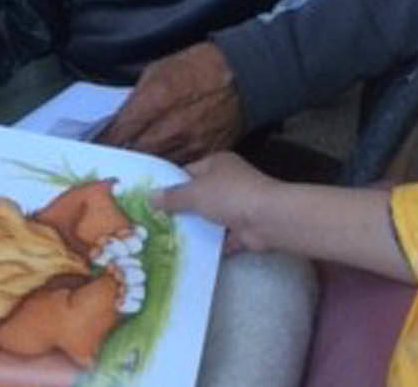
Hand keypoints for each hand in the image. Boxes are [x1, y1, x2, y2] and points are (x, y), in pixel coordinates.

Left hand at [98, 42, 243, 162]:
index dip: (103, 144)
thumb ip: (136, 98)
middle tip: (109, 161)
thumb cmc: (197, 66)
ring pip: (156, 165)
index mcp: (153, 102)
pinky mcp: (206, 154)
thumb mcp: (158, 71)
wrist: (243, 74)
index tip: (94, 149)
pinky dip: (168, 168)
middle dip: (120, 157)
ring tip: (131, 168)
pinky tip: (161, 167)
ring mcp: (189, 145)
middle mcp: (169, 128)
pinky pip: (180, 167)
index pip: (118, 133)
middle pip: (134, 154)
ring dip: (142, 166)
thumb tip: (119, 119)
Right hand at [151, 152, 278, 252]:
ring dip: (196, 228)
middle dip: (181, 209)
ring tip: (167, 240)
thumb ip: (172, 197)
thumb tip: (149, 197)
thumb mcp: (195, 193)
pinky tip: (190, 254)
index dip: (170, 184)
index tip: (150, 200)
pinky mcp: (244, 228)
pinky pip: (222, 237)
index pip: (188, 171)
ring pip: (210, 217)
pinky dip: (211, 245)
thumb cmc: (229, 196)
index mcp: (217, 164)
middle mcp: (228, 181)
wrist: (268, 219)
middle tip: (154, 223)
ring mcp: (238, 205)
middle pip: (199, 195)